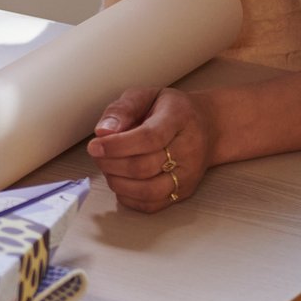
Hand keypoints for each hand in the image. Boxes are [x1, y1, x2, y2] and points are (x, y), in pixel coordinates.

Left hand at [86, 86, 214, 212]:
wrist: (207, 127)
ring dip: (117, 182)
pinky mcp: (183, 192)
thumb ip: (122, 109)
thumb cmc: (171, 110)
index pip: (149, 138)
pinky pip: (152, 205)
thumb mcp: (145, 95)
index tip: (94, 146)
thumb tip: (103, 131)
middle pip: (144, 167)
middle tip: (97, 154)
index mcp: (179, 118)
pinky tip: (120, 181)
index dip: (117, 146)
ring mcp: (188, 174)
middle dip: (111, 164)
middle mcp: (189, 149)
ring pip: (148, 191)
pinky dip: (128, 197)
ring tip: (108, 167)